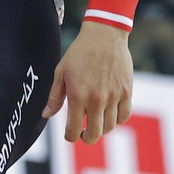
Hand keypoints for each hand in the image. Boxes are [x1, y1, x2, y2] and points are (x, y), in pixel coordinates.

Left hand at [42, 20, 132, 144]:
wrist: (104, 36)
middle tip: (82, 133)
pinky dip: (117, 120)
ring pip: (110, 127)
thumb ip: (54, 96)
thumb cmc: (79, 53)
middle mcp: (96, 100)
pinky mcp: (126, 92)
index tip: (69, 135)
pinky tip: (109, 114)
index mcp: (77, 95)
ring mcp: (113, 97)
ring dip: (101, 129)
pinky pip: (124, 116)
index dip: (69, 137)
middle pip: (94, 134)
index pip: (73, 130)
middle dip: (86, 138)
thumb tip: (46, 115)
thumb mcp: (61, 72)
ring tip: (95, 121)